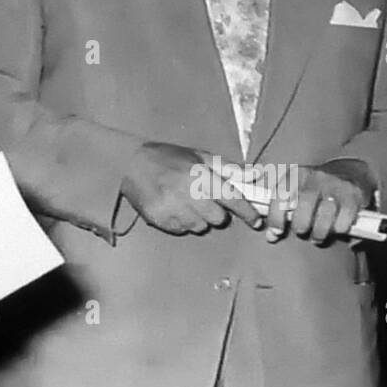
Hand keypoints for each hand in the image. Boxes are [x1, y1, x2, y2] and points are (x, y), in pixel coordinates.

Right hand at [119, 142, 260, 235]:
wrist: (130, 163)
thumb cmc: (168, 158)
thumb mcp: (200, 156)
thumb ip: (228, 168)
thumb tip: (255, 174)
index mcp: (201, 175)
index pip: (232, 198)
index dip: (247, 212)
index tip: (255, 220)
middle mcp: (188, 193)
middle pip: (218, 218)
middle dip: (217, 212)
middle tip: (205, 200)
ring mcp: (173, 209)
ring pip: (201, 226)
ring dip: (199, 218)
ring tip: (186, 202)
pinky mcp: (160, 220)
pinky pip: (183, 230)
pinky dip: (183, 222)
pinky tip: (174, 207)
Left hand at [267, 159, 374, 243]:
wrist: (350, 173)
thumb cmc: (316, 190)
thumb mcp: (296, 191)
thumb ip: (282, 212)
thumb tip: (271, 236)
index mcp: (296, 174)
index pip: (280, 195)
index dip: (276, 217)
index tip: (276, 232)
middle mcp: (315, 176)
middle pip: (303, 206)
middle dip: (300, 226)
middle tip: (302, 232)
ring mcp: (336, 185)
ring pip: (324, 215)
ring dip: (319, 232)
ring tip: (318, 236)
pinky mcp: (354, 195)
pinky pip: (343, 221)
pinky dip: (338, 229)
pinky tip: (336, 228)